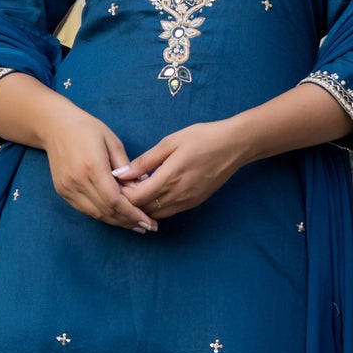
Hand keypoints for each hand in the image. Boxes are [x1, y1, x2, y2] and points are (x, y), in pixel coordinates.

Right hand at [44, 108, 157, 233]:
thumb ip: (128, 167)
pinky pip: (84, 210)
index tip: (147, 221)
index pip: (114, 200)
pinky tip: (115, 216)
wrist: (55, 126)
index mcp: (92, 166)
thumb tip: (144, 187)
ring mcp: (67, 188)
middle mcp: (77, 180)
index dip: (132, 214)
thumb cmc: (87, 129)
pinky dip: (101, 214)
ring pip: (95, 214)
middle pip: (106, 210)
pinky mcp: (62, 191)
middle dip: (128, 221)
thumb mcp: (113, 142)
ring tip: (134, 224)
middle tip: (146, 227)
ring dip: (116, 221)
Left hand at [113, 121, 248, 218]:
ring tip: (138, 191)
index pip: (136, 198)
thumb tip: (121, 173)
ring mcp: (187, 201)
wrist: (234, 145)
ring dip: (144, 206)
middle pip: (143, 209)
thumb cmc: (202, 138)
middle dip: (130, 202)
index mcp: (169, 177)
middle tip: (124, 187)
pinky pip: (169, 212)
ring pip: (156, 214)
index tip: (118, 182)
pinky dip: (158, 207)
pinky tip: (154, 194)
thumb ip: (145, 161)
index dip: (122, 193)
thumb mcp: (170, 142)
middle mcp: (178, 194)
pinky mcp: (195, 203)